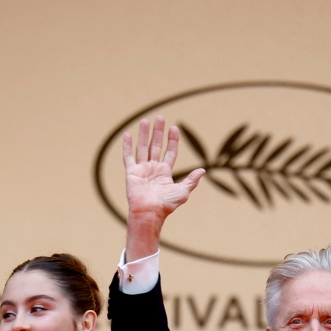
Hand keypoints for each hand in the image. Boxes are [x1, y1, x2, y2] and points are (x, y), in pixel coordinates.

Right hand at [123, 115, 204, 258]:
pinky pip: (128, 157)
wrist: (150, 213)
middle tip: (159, 118)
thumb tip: (203, 170)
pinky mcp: (131, 172)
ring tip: (145, 120)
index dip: (172, 140)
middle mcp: (153, 168)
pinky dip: (127, 146)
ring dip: (143, 134)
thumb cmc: (166, 205)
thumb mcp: (183, 192)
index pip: (169, 152)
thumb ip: (191, 180)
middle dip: (158, 132)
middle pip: (156, 146)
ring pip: (143, 147)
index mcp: (165, 172)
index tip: (174, 128)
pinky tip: (127, 135)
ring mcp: (142, 169)